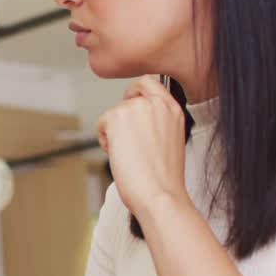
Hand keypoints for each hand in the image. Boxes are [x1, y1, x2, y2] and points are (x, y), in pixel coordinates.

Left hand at [96, 76, 188, 217]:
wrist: (159, 194)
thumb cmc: (164, 178)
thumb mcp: (169, 140)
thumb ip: (156, 122)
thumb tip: (135, 120)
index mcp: (173, 109)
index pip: (149, 81)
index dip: (135, 91)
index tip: (130, 106)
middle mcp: (157, 103)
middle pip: (126, 101)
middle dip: (123, 122)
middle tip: (132, 147)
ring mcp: (137, 107)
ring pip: (113, 114)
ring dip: (115, 134)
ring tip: (131, 155)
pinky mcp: (118, 116)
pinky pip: (101, 124)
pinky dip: (105, 141)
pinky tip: (121, 156)